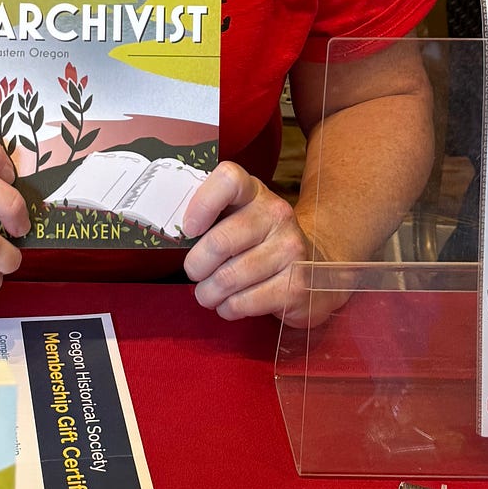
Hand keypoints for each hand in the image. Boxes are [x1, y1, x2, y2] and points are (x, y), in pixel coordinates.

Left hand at [180, 163, 316, 320]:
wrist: (315, 267)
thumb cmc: (260, 243)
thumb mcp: (239, 218)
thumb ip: (210, 218)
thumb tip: (172, 234)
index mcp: (255, 193)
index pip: (228, 180)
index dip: (202, 203)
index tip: (189, 228)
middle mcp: (277, 215)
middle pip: (219, 242)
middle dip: (196, 266)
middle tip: (194, 273)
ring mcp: (290, 250)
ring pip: (229, 278)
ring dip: (208, 293)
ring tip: (209, 294)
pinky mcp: (296, 285)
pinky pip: (244, 302)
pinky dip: (228, 308)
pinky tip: (230, 304)